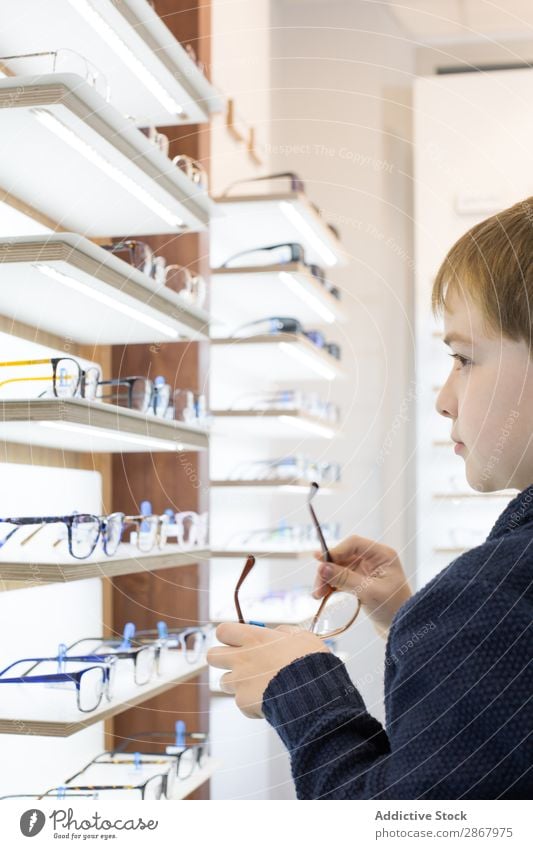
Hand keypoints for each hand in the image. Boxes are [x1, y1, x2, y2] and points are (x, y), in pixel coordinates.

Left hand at [207, 622, 329, 717]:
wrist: (311, 694)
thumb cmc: (309, 662)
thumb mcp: (302, 637)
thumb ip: (284, 632)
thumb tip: (277, 632)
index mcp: (253, 638)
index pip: (222, 631)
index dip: (229, 636)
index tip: (239, 641)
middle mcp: (241, 658)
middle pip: (212, 656)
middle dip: (222, 659)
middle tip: (239, 663)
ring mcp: (239, 682)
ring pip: (224, 682)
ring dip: (237, 683)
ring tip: (258, 685)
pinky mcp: (242, 703)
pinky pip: (240, 702)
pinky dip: (251, 703)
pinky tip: (268, 700)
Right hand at [313, 535, 411, 637]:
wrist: (403, 629)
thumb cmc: (393, 609)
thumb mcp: (368, 593)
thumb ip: (345, 579)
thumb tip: (322, 567)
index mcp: (382, 555)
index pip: (354, 544)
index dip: (335, 551)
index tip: (320, 564)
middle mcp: (374, 559)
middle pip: (343, 556)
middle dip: (328, 570)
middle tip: (317, 588)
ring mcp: (367, 570)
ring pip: (339, 568)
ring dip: (327, 579)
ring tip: (317, 595)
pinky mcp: (361, 582)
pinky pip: (341, 578)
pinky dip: (332, 585)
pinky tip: (324, 595)